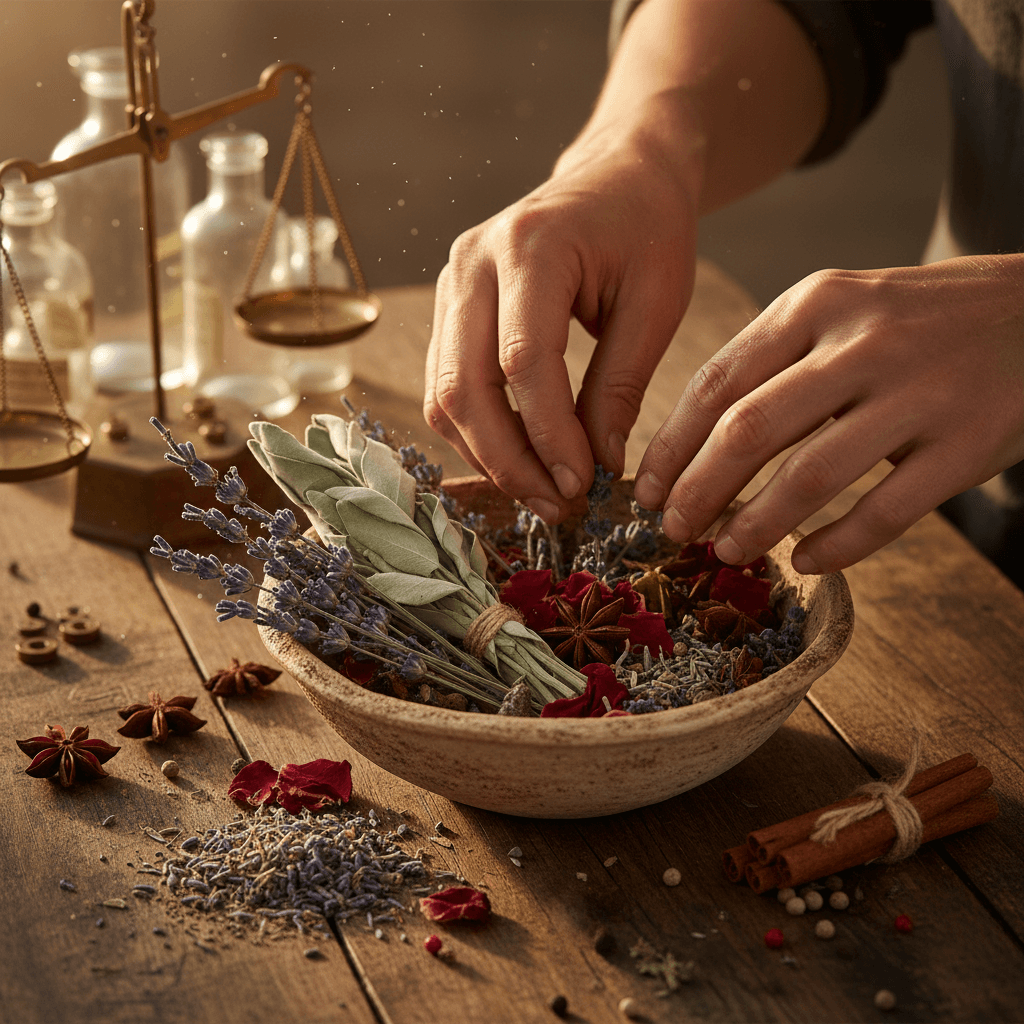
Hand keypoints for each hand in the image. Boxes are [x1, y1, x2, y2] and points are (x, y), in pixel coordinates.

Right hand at [424, 129, 697, 521]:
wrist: (618, 174)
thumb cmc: (647, 229)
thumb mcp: (656, 303)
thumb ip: (620, 386)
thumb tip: (596, 469)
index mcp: (532, 245)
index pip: (522, 360)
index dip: (547, 434)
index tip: (581, 485)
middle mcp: (473, 262)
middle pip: (462, 385)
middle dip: (507, 460)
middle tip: (557, 506)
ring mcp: (451, 283)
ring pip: (443, 394)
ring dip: (488, 455)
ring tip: (543, 493)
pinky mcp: (450, 307)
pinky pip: (446, 385)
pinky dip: (479, 432)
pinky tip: (522, 460)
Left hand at [635, 255, 1023, 572]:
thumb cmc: (918, 320)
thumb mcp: (839, 310)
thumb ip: (772, 364)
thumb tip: (694, 446)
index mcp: (815, 304)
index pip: (717, 382)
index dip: (671, 446)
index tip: (646, 490)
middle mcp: (862, 342)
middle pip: (749, 430)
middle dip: (698, 490)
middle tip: (674, 529)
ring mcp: (919, 391)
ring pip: (810, 475)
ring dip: (756, 523)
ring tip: (727, 549)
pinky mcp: (967, 442)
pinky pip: (884, 511)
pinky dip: (835, 546)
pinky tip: (805, 561)